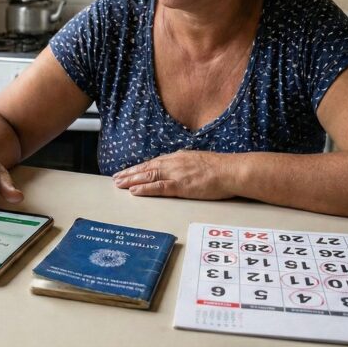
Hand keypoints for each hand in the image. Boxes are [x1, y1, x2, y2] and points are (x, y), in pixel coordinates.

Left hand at [111, 150, 238, 199]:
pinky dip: (145, 189)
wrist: (231, 171)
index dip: (139, 168)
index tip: (128, 171)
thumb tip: (180, 168)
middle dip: (130, 173)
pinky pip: (159, 187)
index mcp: (178, 158)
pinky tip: (134, 191)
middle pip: (147, 168)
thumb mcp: (199, 161)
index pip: (154, 162)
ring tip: (119, 184)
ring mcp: (176, 174)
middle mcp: (174, 163)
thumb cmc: (220, 168)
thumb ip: (186, 164)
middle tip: (116, 179)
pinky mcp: (181, 185)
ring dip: (132, 180)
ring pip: (148, 176)